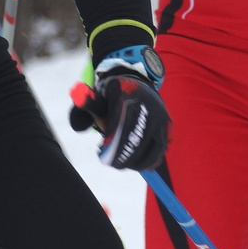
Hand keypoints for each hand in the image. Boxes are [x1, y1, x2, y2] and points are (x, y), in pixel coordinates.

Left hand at [67, 45, 168, 170]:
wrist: (138, 85)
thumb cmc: (113, 96)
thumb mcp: (97, 96)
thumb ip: (87, 104)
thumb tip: (79, 115)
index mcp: (128, 95)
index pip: (120, 121)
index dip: (111, 138)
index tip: (102, 149)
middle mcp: (148, 105)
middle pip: (135, 138)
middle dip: (121, 154)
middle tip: (110, 162)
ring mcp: (160, 118)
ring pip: (149, 148)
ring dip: (134, 161)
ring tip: (121, 163)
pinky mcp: (167, 128)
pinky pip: (159, 150)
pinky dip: (147, 161)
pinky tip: (135, 163)